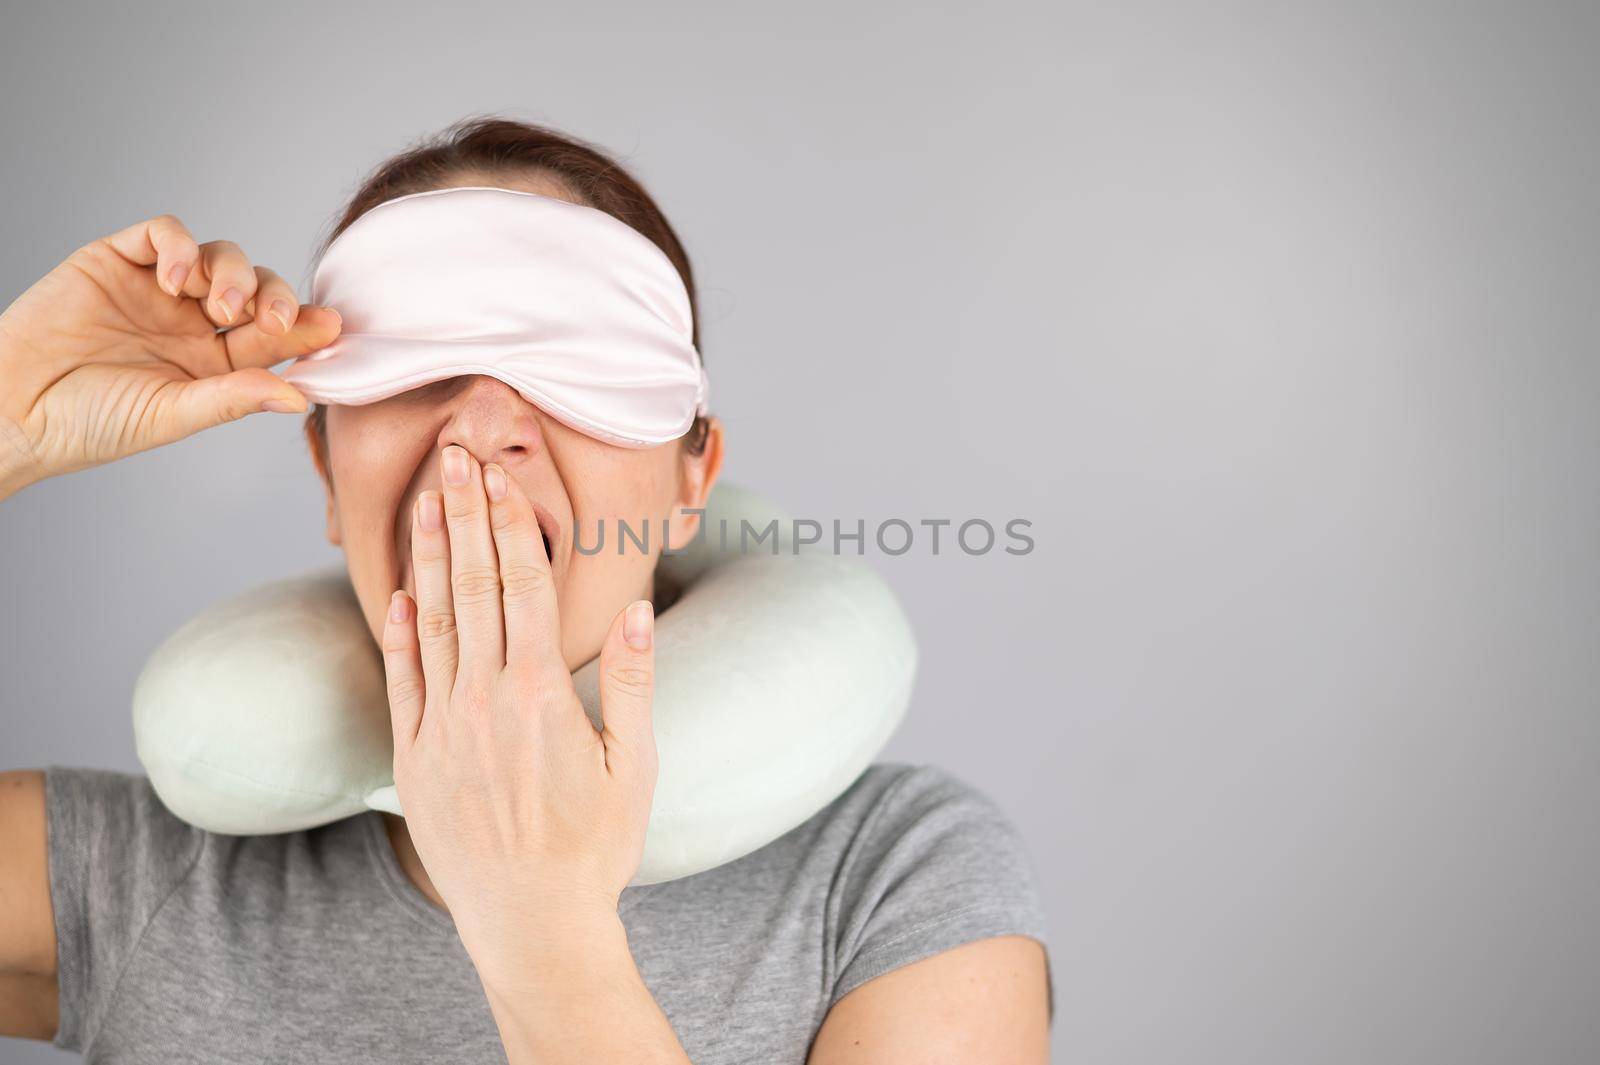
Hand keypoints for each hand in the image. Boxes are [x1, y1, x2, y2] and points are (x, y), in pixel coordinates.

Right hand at [0, 213, 341, 495]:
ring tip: (215, 304)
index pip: (274, 337)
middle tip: (273, 322)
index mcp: (215, 362)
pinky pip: (163, 233)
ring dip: (232, 274)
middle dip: (275, 299)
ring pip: (221, 257)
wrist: (14, 408)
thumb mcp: (172, 414)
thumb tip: (301, 397)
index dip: (306, 328)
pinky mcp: (117, 259)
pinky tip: (175, 276)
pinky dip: (181, 246)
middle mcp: (193, 322)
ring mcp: (157, 288)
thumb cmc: (90, 422)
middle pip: (258, 290)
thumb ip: (234, 397)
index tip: (333, 327)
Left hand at [380, 444, 659, 987]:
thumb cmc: (595, 845)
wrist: (531, 922)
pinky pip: (402, 681)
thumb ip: (633, 681)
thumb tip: (634, 609)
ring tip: (424, 500)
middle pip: (475, 586)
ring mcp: (443, 727)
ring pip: (433, 622)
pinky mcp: (414, 758)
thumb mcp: (636, 765)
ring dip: (429, 556)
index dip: (510, 523)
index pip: (524, 585)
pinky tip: (398, 592)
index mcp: (543, 693)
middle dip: (465, 515)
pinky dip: (398, 632)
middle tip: (454, 456)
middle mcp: (485, 699)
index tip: (499, 473)